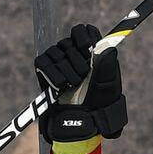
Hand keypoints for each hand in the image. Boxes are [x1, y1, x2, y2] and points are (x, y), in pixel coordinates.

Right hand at [35, 25, 128, 142]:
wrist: (81, 122)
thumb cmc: (99, 104)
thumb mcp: (109, 84)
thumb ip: (108, 64)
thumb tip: (106, 46)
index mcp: (90, 52)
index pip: (84, 30)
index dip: (84, 37)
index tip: (87, 50)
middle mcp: (72, 52)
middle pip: (69, 41)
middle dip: (77, 61)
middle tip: (83, 77)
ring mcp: (57, 59)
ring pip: (56, 52)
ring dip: (67, 71)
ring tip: (74, 85)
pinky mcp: (43, 69)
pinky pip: (43, 62)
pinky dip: (53, 75)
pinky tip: (62, 86)